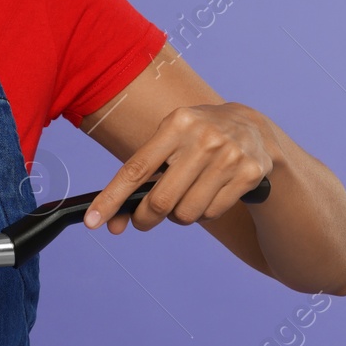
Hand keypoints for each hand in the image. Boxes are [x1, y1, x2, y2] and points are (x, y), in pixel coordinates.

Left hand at [83, 103, 273, 233]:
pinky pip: (211, 213)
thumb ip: (142, 175)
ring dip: (178, 216)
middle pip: (161, 201)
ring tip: (183, 199)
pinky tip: (208, 194)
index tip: (92, 221)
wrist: (252, 128)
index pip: (136, 169)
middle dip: (145, 218)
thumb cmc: (196, 136)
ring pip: (187, 213)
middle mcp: (203, 139)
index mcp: (176, 124)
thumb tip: (113, 222)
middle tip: (143, 220)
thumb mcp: (170, 138)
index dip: (111, 198)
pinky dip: (203, 214)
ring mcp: (229, 156)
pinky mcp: (248, 174)